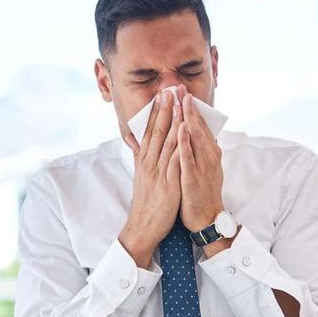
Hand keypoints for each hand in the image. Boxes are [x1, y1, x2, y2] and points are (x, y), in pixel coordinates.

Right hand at [118, 88, 184, 267]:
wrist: (143, 226)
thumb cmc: (144, 201)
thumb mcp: (139, 174)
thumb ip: (137, 154)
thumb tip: (132, 137)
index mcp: (144, 160)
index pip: (150, 130)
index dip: (157, 111)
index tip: (162, 93)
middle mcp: (150, 164)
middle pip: (157, 132)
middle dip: (165, 109)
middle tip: (170, 89)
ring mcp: (159, 174)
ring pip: (166, 144)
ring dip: (173, 122)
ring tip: (179, 104)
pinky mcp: (169, 185)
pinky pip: (175, 163)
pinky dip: (180, 147)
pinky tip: (185, 135)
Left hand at [178, 93, 224, 233]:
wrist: (206, 219)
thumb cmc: (200, 193)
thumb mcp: (200, 167)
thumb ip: (195, 151)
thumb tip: (190, 135)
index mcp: (209, 153)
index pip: (200, 125)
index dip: (191, 108)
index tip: (182, 91)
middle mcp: (209, 156)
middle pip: (198, 126)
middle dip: (189, 106)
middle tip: (180, 87)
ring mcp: (202, 166)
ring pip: (195, 138)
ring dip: (187, 118)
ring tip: (180, 101)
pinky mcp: (193, 177)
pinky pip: (188, 157)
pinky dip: (185, 142)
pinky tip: (181, 129)